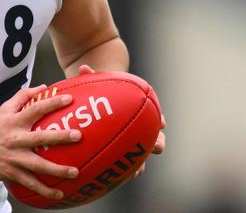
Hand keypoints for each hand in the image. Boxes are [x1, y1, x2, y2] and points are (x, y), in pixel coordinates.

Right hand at [0, 85, 80, 200]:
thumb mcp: (3, 109)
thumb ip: (22, 96)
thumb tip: (42, 87)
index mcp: (14, 121)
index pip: (35, 108)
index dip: (52, 102)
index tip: (69, 99)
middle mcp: (15, 139)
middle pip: (39, 137)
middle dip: (59, 136)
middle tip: (78, 135)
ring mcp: (14, 158)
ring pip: (38, 164)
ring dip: (57, 169)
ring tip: (75, 171)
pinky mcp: (12, 173)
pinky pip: (31, 183)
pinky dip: (45, 190)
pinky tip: (60, 193)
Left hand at [76, 64, 164, 178]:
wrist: (97, 101)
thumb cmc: (100, 90)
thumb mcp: (97, 82)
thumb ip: (92, 76)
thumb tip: (83, 68)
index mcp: (139, 111)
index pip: (156, 116)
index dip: (159, 120)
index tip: (161, 123)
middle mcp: (140, 128)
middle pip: (155, 138)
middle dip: (156, 143)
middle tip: (155, 147)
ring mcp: (131, 141)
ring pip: (140, 155)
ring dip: (140, 163)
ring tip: (136, 171)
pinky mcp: (118, 152)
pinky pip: (122, 163)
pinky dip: (120, 170)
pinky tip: (113, 177)